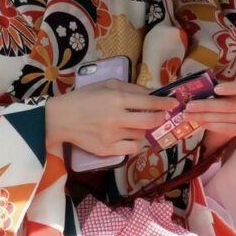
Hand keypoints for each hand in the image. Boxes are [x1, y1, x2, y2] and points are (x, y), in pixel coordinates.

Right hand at [45, 80, 177, 156]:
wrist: (61, 119)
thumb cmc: (84, 98)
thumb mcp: (106, 85)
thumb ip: (130, 88)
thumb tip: (152, 93)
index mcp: (117, 98)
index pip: (149, 102)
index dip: (165, 103)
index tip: (174, 103)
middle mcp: (117, 117)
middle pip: (150, 121)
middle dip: (160, 118)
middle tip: (160, 116)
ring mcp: (113, 136)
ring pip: (141, 135)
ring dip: (142, 130)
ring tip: (133, 125)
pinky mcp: (108, 150)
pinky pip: (132, 149)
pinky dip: (134, 143)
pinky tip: (128, 137)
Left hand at [183, 78, 235, 153]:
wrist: (231, 107)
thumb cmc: (225, 92)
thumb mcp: (222, 85)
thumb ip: (212, 87)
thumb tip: (191, 92)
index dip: (231, 88)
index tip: (215, 89)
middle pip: (229, 105)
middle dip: (206, 106)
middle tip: (189, 106)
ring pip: (225, 117)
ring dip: (203, 117)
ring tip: (187, 115)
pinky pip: (225, 128)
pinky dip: (210, 125)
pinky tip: (199, 122)